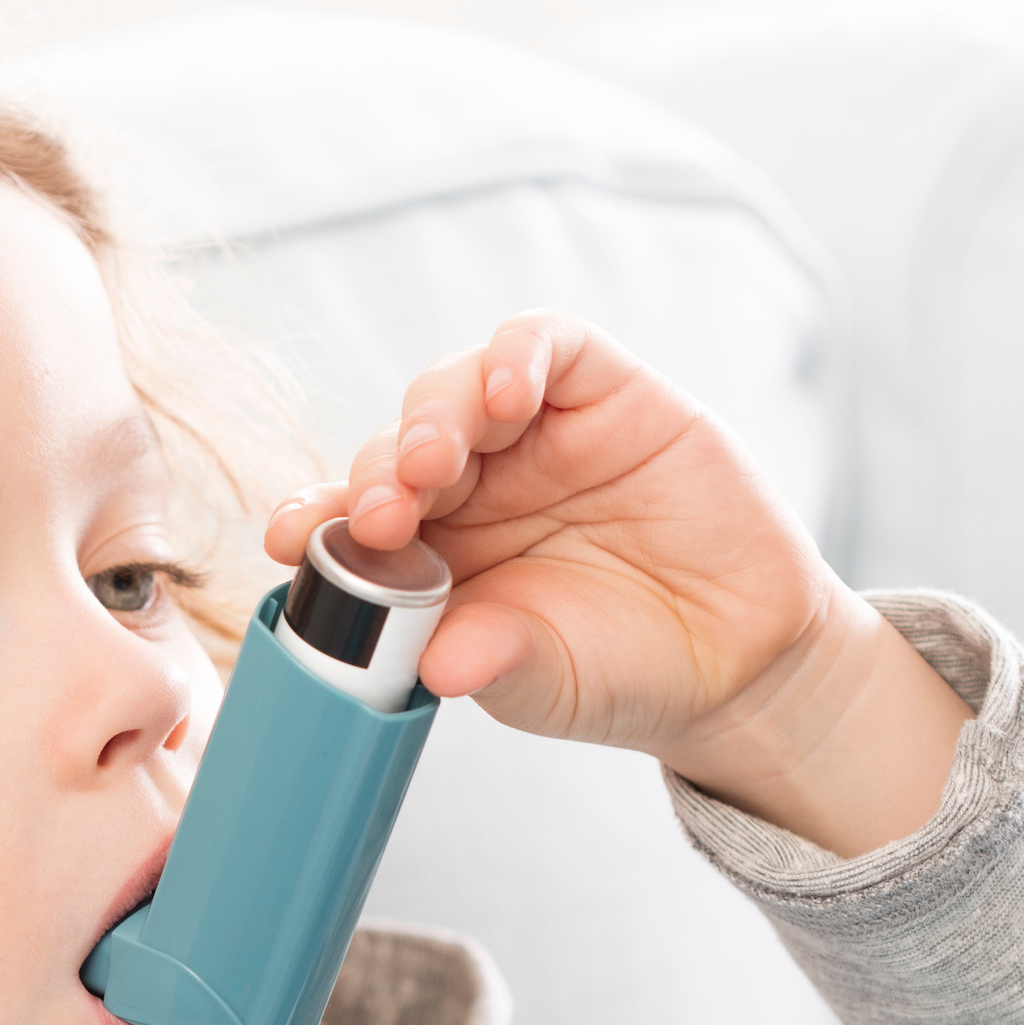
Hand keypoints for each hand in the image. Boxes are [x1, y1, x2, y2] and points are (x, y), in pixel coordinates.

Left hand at [264, 311, 971, 857]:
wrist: (734, 658)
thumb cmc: (617, 671)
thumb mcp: (540, 679)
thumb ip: (488, 660)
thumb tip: (435, 663)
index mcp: (428, 556)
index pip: (349, 520)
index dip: (314, 518)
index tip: (289, 540)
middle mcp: (469, 489)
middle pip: (392, 451)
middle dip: (376, 477)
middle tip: (380, 516)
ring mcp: (532, 436)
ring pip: (452, 391)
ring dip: (431, 417)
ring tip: (434, 461)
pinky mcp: (604, 392)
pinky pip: (544, 345)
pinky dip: (515, 354)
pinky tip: (506, 390)